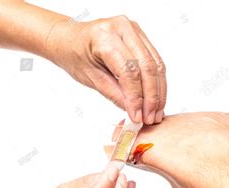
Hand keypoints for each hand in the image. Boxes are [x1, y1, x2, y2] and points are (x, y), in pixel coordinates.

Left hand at [49, 15, 166, 124]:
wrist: (69, 39)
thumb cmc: (75, 55)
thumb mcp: (90, 78)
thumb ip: (114, 94)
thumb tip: (134, 111)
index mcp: (105, 37)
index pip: (129, 71)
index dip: (136, 97)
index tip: (138, 116)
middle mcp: (122, 28)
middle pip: (147, 66)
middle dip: (152, 96)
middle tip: (151, 117)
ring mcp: (133, 29)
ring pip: (156, 63)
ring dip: (159, 91)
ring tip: (156, 112)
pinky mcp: (140, 35)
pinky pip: (155, 60)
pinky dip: (158, 81)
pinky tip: (156, 99)